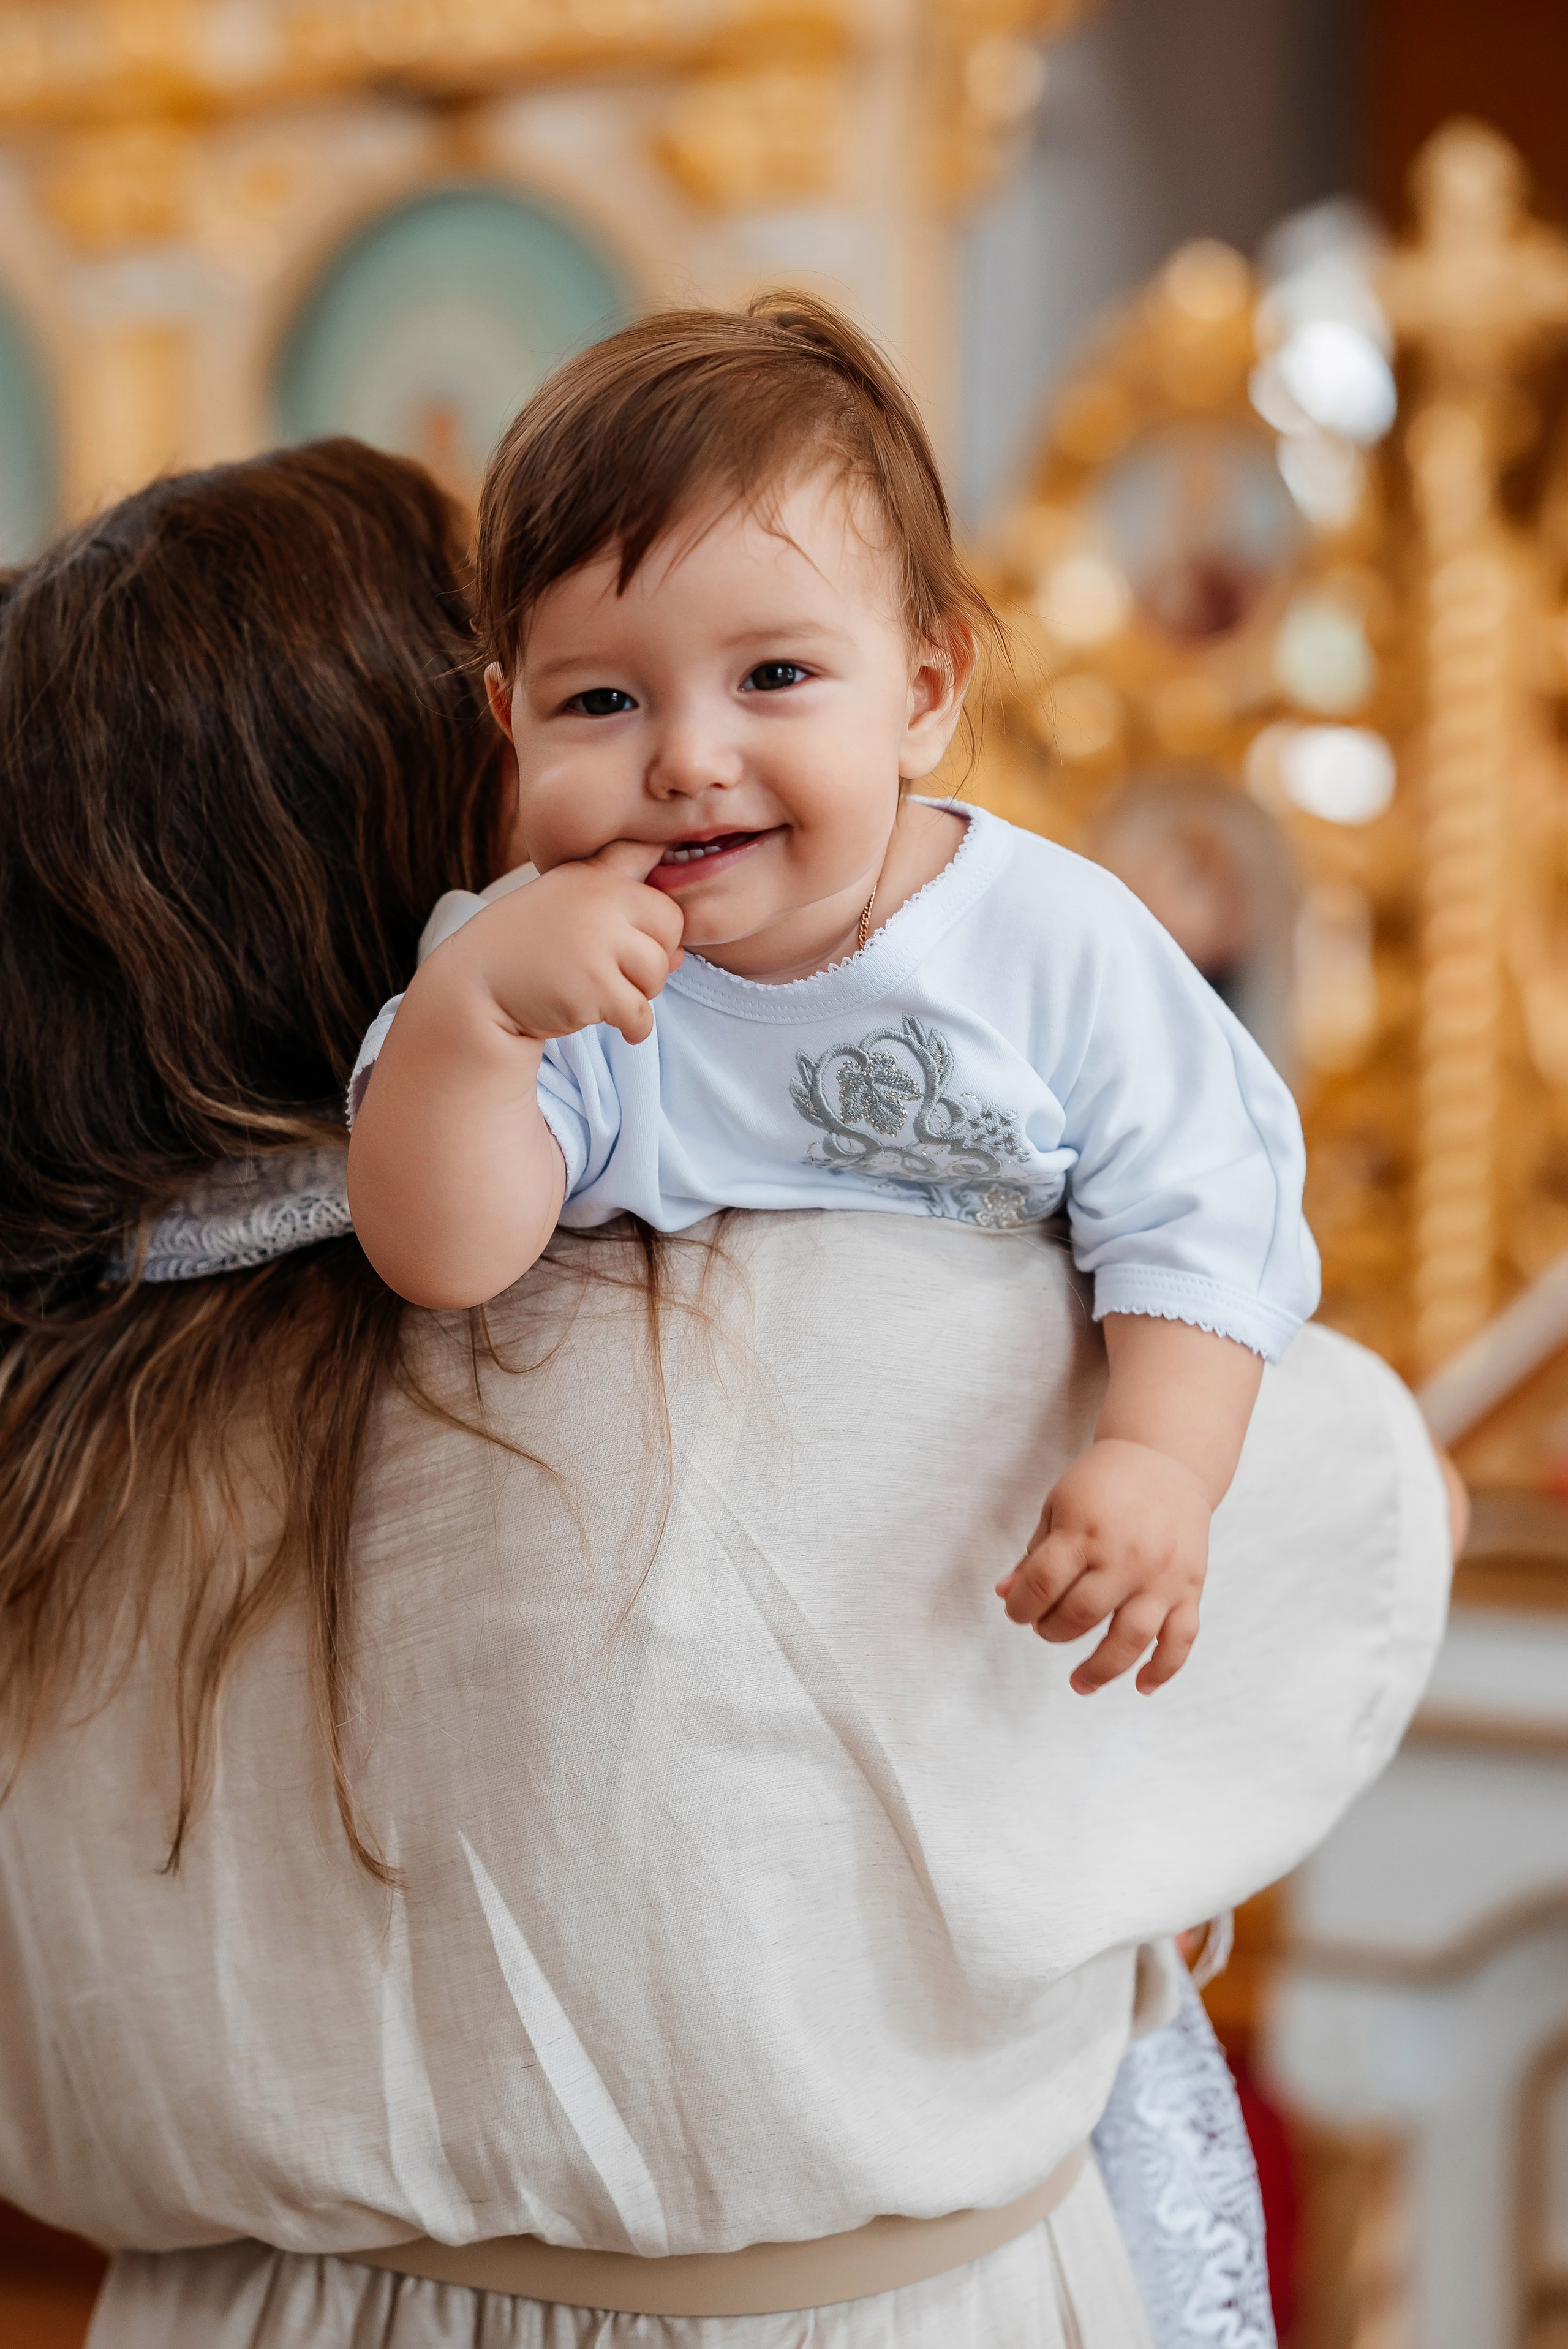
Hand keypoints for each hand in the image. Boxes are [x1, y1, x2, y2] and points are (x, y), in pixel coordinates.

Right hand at [478, 839, 684, 1047]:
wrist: (475, 985)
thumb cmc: (527, 948)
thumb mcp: (569, 908)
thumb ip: (623, 917)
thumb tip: (678, 958)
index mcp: (594, 873)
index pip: (650, 852)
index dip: (656, 876)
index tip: (650, 902)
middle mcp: (601, 899)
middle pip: (670, 926)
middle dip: (653, 954)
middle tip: (618, 971)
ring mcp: (598, 942)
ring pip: (657, 973)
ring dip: (639, 992)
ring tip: (603, 992)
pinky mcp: (595, 987)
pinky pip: (641, 1012)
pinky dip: (634, 1027)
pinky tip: (616, 1025)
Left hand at [994, 1437, 1209, 1694]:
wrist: (1166, 1459)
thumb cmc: (1103, 1483)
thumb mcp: (1058, 1506)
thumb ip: (1035, 1553)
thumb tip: (1005, 1594)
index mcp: (1085, 1530)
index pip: (1042, 1584)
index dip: (1021, 1607)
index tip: (1017, 1611)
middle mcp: (1125, 1556)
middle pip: (1081, 1615)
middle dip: (1053, 1630)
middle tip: (1046, 1627)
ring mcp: (1161, 1575)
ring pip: (1131, 1638)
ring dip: (1101, 1669)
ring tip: (1079, 1683)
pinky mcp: (1190, 1587)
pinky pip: (1181, 1638)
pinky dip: (1164, 1668)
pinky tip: (1142, 1687)